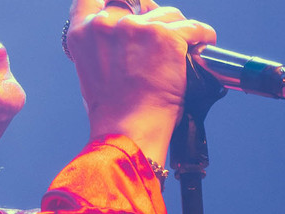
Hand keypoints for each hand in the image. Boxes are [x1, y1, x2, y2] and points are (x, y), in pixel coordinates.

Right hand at [66, 1, 215, 160]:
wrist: (129, 130)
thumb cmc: (112, 111)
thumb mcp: (91, 71)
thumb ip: (100, 44)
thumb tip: (125, 31)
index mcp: (82, 33)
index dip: (112, 1)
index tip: (131, 10)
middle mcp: (106, 24)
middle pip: (137, 4)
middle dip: (152, 20)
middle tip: (160, 40)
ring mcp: (136, 28)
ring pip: (168, 15)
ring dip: (178, 31)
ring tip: (182, 51)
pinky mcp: (165, 36)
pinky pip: (193, 28)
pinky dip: (202, 37)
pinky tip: (202, 47)